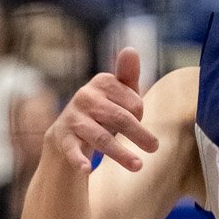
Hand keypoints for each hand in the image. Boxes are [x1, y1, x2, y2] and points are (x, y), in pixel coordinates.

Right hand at [47, 49, 156, 174]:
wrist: (68, 132)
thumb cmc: (102, 110)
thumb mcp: (118, 92)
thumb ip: (128, 74)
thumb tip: (131, 50)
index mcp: (102, 82)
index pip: (133, 102)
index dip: (139, 116)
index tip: (137, 122)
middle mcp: (85, 97)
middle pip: (119, 118)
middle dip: (139, 134)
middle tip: (155, 148)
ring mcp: (73, 118)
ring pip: (100, 137)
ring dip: (120, 153)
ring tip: (139, 166)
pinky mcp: (63, 138)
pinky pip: (72, 150)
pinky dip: (78, 160)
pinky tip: (86, 169)